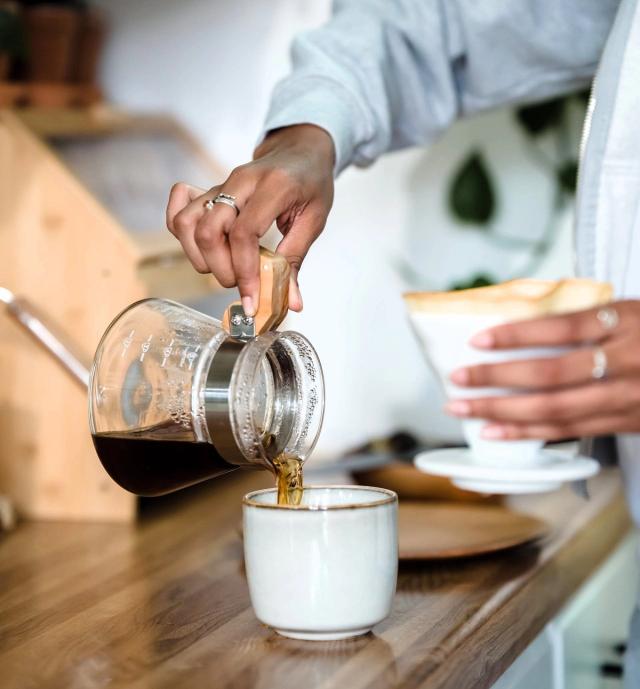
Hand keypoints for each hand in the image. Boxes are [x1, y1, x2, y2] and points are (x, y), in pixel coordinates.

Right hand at [166, 124, 334, 314]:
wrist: (300, 151)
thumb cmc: (310, 182)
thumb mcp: (314, 220)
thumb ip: (296, 259)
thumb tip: (290, 301)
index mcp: (273, 186)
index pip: (244, 233)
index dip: (245, 271)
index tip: (252, 298)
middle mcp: (240, 181)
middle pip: (209, 231)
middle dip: (222, 269)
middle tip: (241, 282)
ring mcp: (219, 184)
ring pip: (186, 223)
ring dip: (200, 257)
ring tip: (225, 268)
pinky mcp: (207, 190)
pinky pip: (178, 211)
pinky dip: (181, 234)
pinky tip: (202, 248)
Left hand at [444, 300, 639, 440]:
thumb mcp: (634, 311)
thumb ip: (588, 318)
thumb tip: (520, 321)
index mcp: (629, 321)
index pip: (563, 326)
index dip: (518, 334)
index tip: (478, 338)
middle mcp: (628, 360)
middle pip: (552, 373)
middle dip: (498, 378)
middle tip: (458, 378)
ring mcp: (628, 396)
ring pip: (555, 408)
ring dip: (502, 410)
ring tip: (462, 407)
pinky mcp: (626, 422)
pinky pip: (570, 430)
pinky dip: (529, 432)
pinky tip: (496, 430)